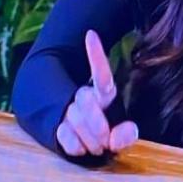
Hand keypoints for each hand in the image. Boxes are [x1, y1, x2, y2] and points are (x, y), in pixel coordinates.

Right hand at [55, 29, 138, 156]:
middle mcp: (84, 97)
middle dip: (97, 124)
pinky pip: (64, 135)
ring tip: (97, 147)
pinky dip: (75, 146)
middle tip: (105, 141)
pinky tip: (81, 147)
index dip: (96, 54)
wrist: (80, 141)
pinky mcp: (56, 127)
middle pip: (84, 98)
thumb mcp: (120, 134)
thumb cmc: (107, 135)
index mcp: (102, 94)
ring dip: (89, 139)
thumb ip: (126, 135)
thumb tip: (127, 131)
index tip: (90, 33)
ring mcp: (68, 111)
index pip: (100, 73)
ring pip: (74, 118)